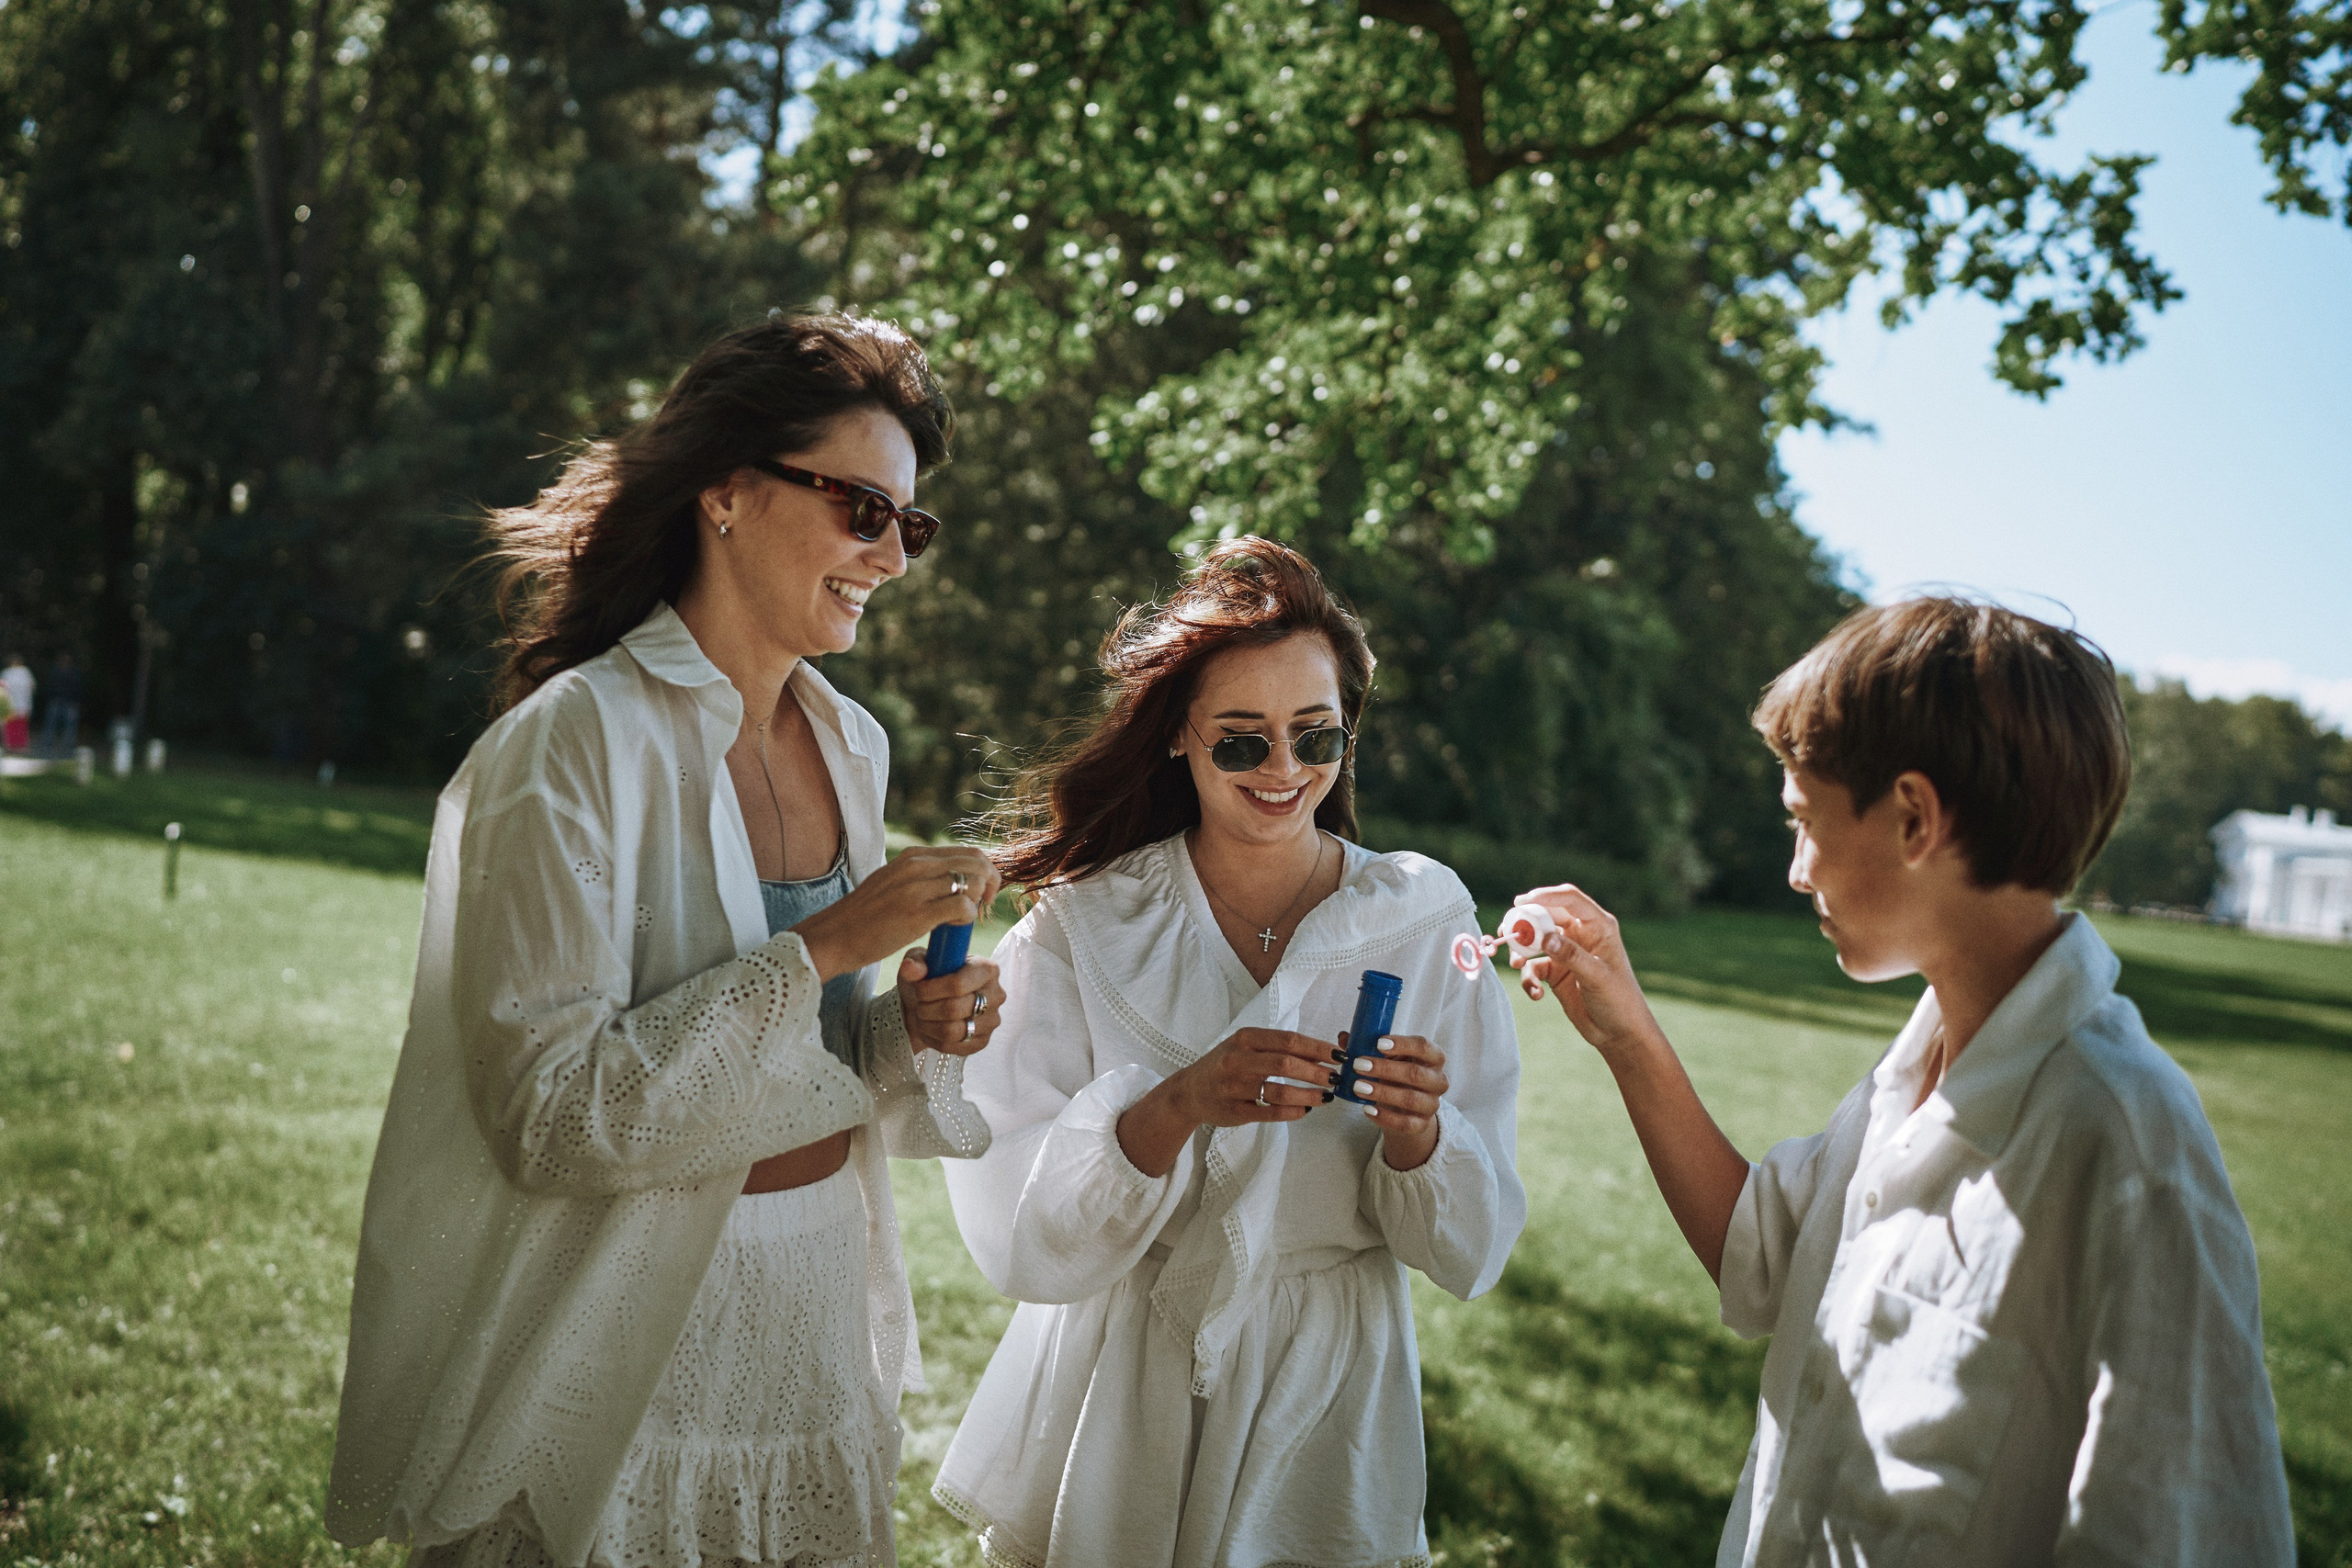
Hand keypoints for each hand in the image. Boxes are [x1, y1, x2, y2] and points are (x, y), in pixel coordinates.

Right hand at [790, 845, 1001, 981]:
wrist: (833, 937)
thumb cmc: (864, 917)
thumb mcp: (892, 883)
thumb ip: (919, 877)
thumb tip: (950, 880)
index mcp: (912, 856)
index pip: (967, 851)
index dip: (984, 872)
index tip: (981, 893)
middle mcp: (915, 865)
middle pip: (976, 861)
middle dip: (990, 883)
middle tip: (983, 906)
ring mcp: (916, 888)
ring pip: (972, 881)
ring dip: (978, 901)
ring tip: (965, 919)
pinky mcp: (916, 913)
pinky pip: (962, 906)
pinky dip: (967, 918)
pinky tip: (954, 929)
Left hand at [895, 951, 1003, 1055]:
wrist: (930, 1006)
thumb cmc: (929, 981)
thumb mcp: (919, 964)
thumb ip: (915, 962)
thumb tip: (911, 967)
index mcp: (986, 969)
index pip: (958, 984)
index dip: (931, 989)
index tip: (918, 989)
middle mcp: (995, 995)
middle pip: (954, 1009)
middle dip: (926, 1008)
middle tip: (918, 1004)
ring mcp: (992, 1021)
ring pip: (952, 1031)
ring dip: (927, 1025)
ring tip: (921, 1016)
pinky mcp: (983, 1041)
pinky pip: (953, 1047)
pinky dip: (933, 1040)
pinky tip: (928, 1030)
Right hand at [1116, 1027, 1337, 1176]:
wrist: (1190, 1092)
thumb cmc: (1226, 1065)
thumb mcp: (1246, 1047)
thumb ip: (1278, 1047)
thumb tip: (1323, 1052)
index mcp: (1245, 1038)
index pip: (1289, 1040)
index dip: (1318, 1048)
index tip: (1339, 1056)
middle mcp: (1238, 1059)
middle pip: (1287, 1064)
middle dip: (1317, 1072)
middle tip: (1337, 1079)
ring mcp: (1234, 1087)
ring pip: (1280, 1092)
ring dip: (1309, 1095)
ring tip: (1326, 1096)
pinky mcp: (1234, 1111)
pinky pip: (1270, 1113)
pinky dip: (1293, 1112)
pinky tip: (1306, 1110)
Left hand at [1345, 1032, 1447, 1170]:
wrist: (1405, 1109)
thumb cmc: (1397, 1075)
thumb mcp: (1387, 1058)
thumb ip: (1368, 1046)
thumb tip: (1344, 1037)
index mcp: (1433, 1057)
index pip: (1424, 1046)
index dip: (1402, 1044)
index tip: (1378, 1043)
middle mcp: (1438, 1080)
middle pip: (1416, 1073)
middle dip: (1385, 1069)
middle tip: (1359, 1065)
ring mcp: (1432, 1104)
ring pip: (1410, 1099)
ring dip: (1382, 1092)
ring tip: (1358, 1087)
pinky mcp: (1422, 1125)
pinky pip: (1406, 1123)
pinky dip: (1385, 1117)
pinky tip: (1367, 1109)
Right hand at [1513, 883, 1669, 1063]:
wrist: (1618, 1033)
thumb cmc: (1618, 1000)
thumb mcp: (1596, 976)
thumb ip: (1571, 955)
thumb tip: (1545, 938)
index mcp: (1598, 926)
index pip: (1569, 899)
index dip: (1545, 895)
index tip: (1521, 902)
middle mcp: (1580, 934)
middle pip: (1546, 916)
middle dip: (1525, 924)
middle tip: (1507, 931)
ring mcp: (1566, 952)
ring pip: (1535, 941)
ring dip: (1521, 951)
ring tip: (1515, 964)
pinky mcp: (1556, 971)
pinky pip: (1534, 967)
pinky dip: (1529, 978)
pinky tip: (1536, 994)